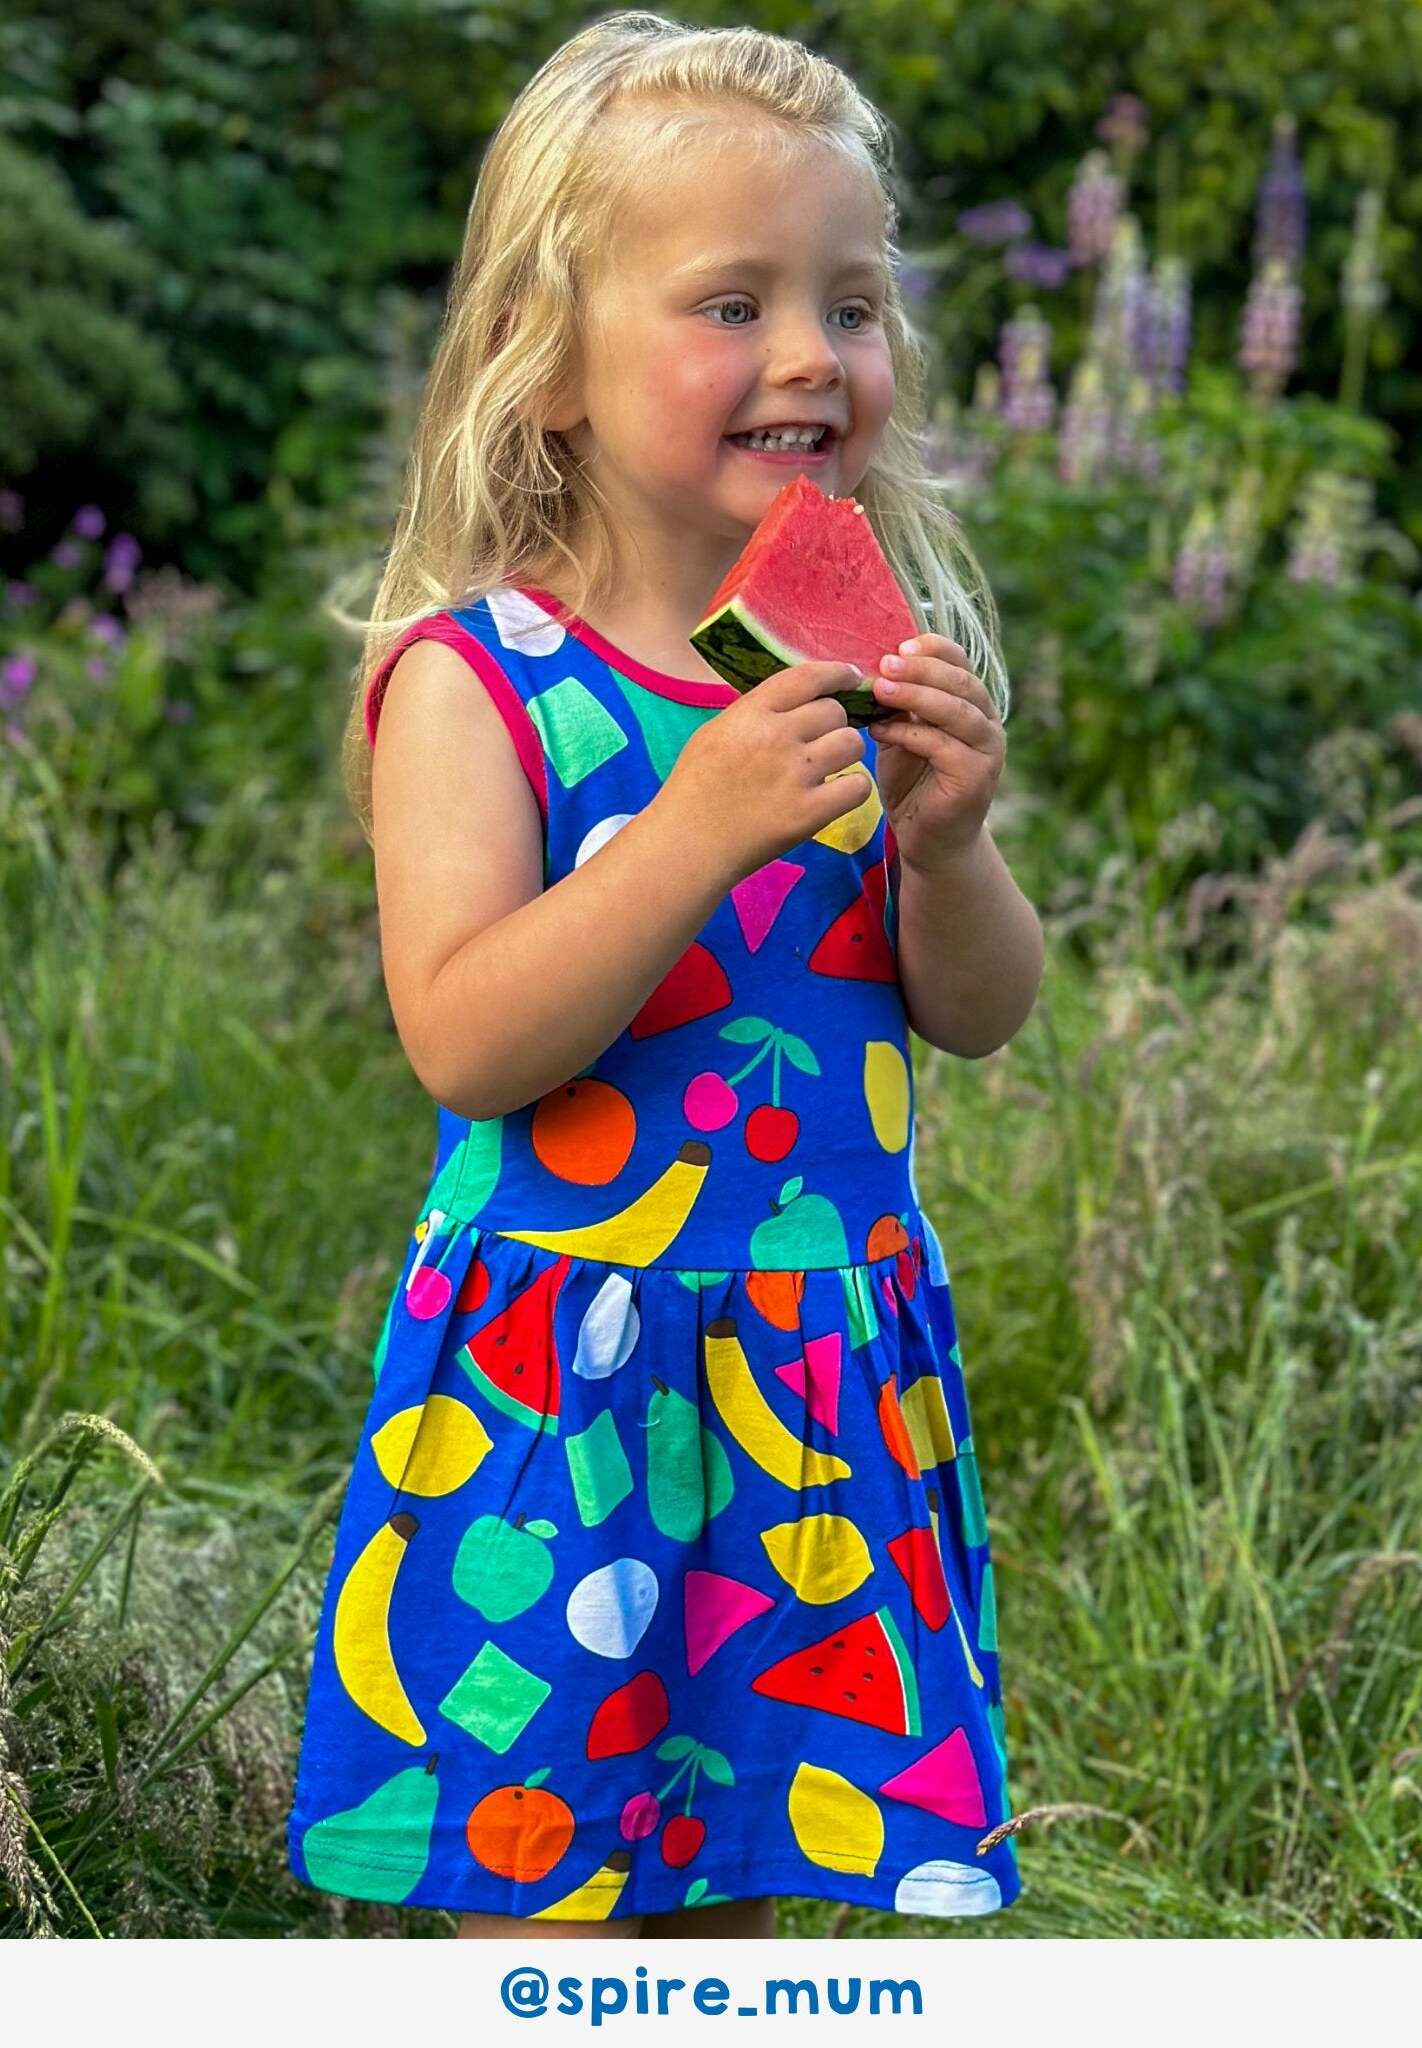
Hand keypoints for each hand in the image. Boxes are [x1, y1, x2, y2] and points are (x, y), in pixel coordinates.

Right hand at [659, 660, 868, 884]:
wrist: (687, 844)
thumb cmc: (694, 789)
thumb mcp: (714, 733)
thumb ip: (754, 713)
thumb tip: (795, 700)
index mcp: (751, 714)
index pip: (808, 677)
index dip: (837, 673)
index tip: (850, 677)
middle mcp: (775, 737)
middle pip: (834, 712)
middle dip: (832, 724)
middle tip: (819, 743)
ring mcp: (794, 775)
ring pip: (852, 744)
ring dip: (845, 754)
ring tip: (827, 768)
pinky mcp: (808, 813)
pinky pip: (858, 787)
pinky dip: (853, 789)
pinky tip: (836, 794)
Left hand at [868, 633, 1005, 872]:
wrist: (929, 840)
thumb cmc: (913, 784)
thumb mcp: (902, 734)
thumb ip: (897, 705)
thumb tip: (870, 669)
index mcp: (972, 704)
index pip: (960, 663)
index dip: (933, 649)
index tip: (898, 645)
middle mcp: (987, 722)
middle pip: (961, 682)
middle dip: (921, 670)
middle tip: (885, 664)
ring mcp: (987, 750)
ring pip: (956, 711)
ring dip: (917, 696)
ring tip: (881, 689)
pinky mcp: (976, 777)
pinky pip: (943, 746)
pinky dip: (910, 734)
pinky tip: (881, 731)